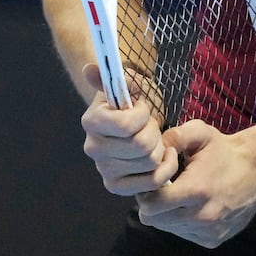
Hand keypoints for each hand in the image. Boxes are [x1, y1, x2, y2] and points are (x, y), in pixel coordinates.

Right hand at [80, 64, 180, 195]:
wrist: (137, 118)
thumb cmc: (134, 99)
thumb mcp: (129, 83)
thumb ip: (112, 75)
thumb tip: (89, 69)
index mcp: (91, 121)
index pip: (126, 126)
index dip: (142, 115)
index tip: (142, 108)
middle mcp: (92, 148)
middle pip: (141, 146)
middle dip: (154, 131)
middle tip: (151, 124)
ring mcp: (103, 170)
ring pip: (149, 163)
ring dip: (160, 148)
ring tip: (154, 138)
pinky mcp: (117, 186)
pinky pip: (151, 184)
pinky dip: (165, 168)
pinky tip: (165, 156)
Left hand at [133, 120, 255, 247]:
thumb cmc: (224, 151)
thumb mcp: (200, 132)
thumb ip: (173, 137)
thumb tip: (153, 150)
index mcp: (196, 190)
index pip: (152, 204)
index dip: (146, 190)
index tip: (155, 178)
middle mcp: (202, 216)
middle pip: (154, 219)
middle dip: (152, 202)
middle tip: (163, 186)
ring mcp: (208, 232)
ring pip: (167, 228)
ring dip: (166, 212)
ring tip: (179, 193)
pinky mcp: (213, 240)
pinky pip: (183, 234)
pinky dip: (180, 221)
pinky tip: (191, 204)